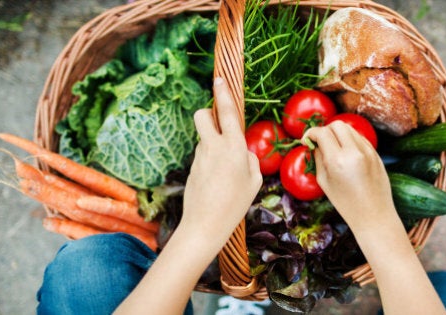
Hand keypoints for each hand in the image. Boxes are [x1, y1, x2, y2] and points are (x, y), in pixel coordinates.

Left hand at [181, 77, 261, 241]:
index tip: (219, 79)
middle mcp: (213, 147)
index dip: (223, 93)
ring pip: (205, 138)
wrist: (204, 224)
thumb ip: (250, 160)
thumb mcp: (253, 181)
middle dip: (208, 113)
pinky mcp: (192, 167)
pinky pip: (203, 156)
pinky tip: (216, 184)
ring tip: (225, 174)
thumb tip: (243, 151)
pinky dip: (210, 162)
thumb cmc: (235, 204)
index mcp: (233, 147)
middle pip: (203, 115)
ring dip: (213, 144)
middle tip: (218, 125)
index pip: (227, 112)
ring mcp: (200, 156)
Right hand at [303, 121, 395, 228]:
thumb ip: (318, 158)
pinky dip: (350, 140)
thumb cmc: (345, 202)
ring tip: (333, 148)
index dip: (310, 133)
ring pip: (349, 129)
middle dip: (325, 130)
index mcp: (338, 160)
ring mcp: (368, 151)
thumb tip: (314, 143)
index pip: (322, 133)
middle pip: (336, 125)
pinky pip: (360, 138)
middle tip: (320, 142)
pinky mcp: (376, 153)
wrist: (373, 214)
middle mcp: (354, 152)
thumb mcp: (324, 182)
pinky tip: (346, 153)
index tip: (306, 141)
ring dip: (338, 133)